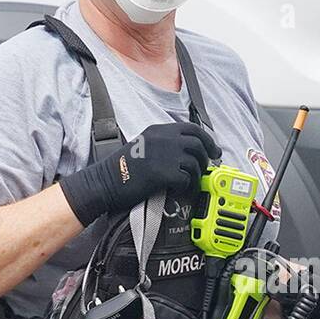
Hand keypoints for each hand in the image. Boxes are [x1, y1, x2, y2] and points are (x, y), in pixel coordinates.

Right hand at [61, 121, 221, 226]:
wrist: (105, 181)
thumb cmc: (121, 167)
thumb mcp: (143, 144)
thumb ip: (163, 142)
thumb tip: (187, 151)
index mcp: (158, 130)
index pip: (192, 129)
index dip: (208, 140)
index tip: (214, 151)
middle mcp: (163, 139)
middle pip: (198, 144)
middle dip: (207, 158)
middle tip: (206, 169)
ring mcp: (164, 155)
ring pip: (194, 163)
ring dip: (196, 175)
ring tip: (190, 183)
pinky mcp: (163, 173)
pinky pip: (186, 179)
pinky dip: (186, 186)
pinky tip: (178, 189)